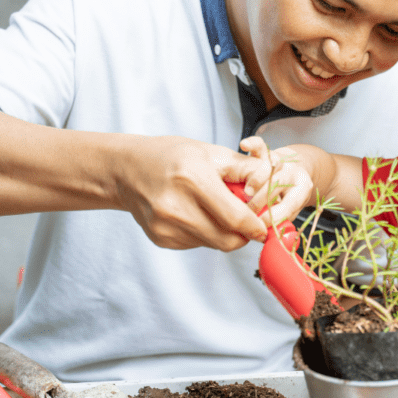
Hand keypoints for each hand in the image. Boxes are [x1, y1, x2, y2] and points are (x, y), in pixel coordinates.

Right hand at [113, 136, 272, 250]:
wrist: (125, 170)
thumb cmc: (172, 156)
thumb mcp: (211, 153)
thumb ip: (246, 171)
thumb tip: (272, 188)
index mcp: (192, 179)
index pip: (236, 218)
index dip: (257, 226)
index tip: (265, 225)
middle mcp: (176, 207)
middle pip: (228, 239)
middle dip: (245, 234)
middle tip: (248, 221)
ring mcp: (165, 226)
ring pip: (215, 244)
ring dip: (225, 233)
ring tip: (216, 210)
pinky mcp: (161, 239)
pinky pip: (197, 244)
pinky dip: (206, 233)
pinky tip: (195, 214)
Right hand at [238, 136, 316, 226]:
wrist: (295, 169)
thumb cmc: (289, 193)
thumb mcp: (290, 210)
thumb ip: (280, 221)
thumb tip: (267, 236)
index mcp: (302, 188)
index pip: (290, 204)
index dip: (273, 217)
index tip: (258, 226)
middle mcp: (292, 172)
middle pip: (278, 185)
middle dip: (261, 201)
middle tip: (247, 212)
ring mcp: (279, 160)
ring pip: (269, 167)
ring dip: (255, 180)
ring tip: (244, 192)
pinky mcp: (266, 151)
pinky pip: (260, 146)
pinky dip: (253, 144)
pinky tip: (244, 146)